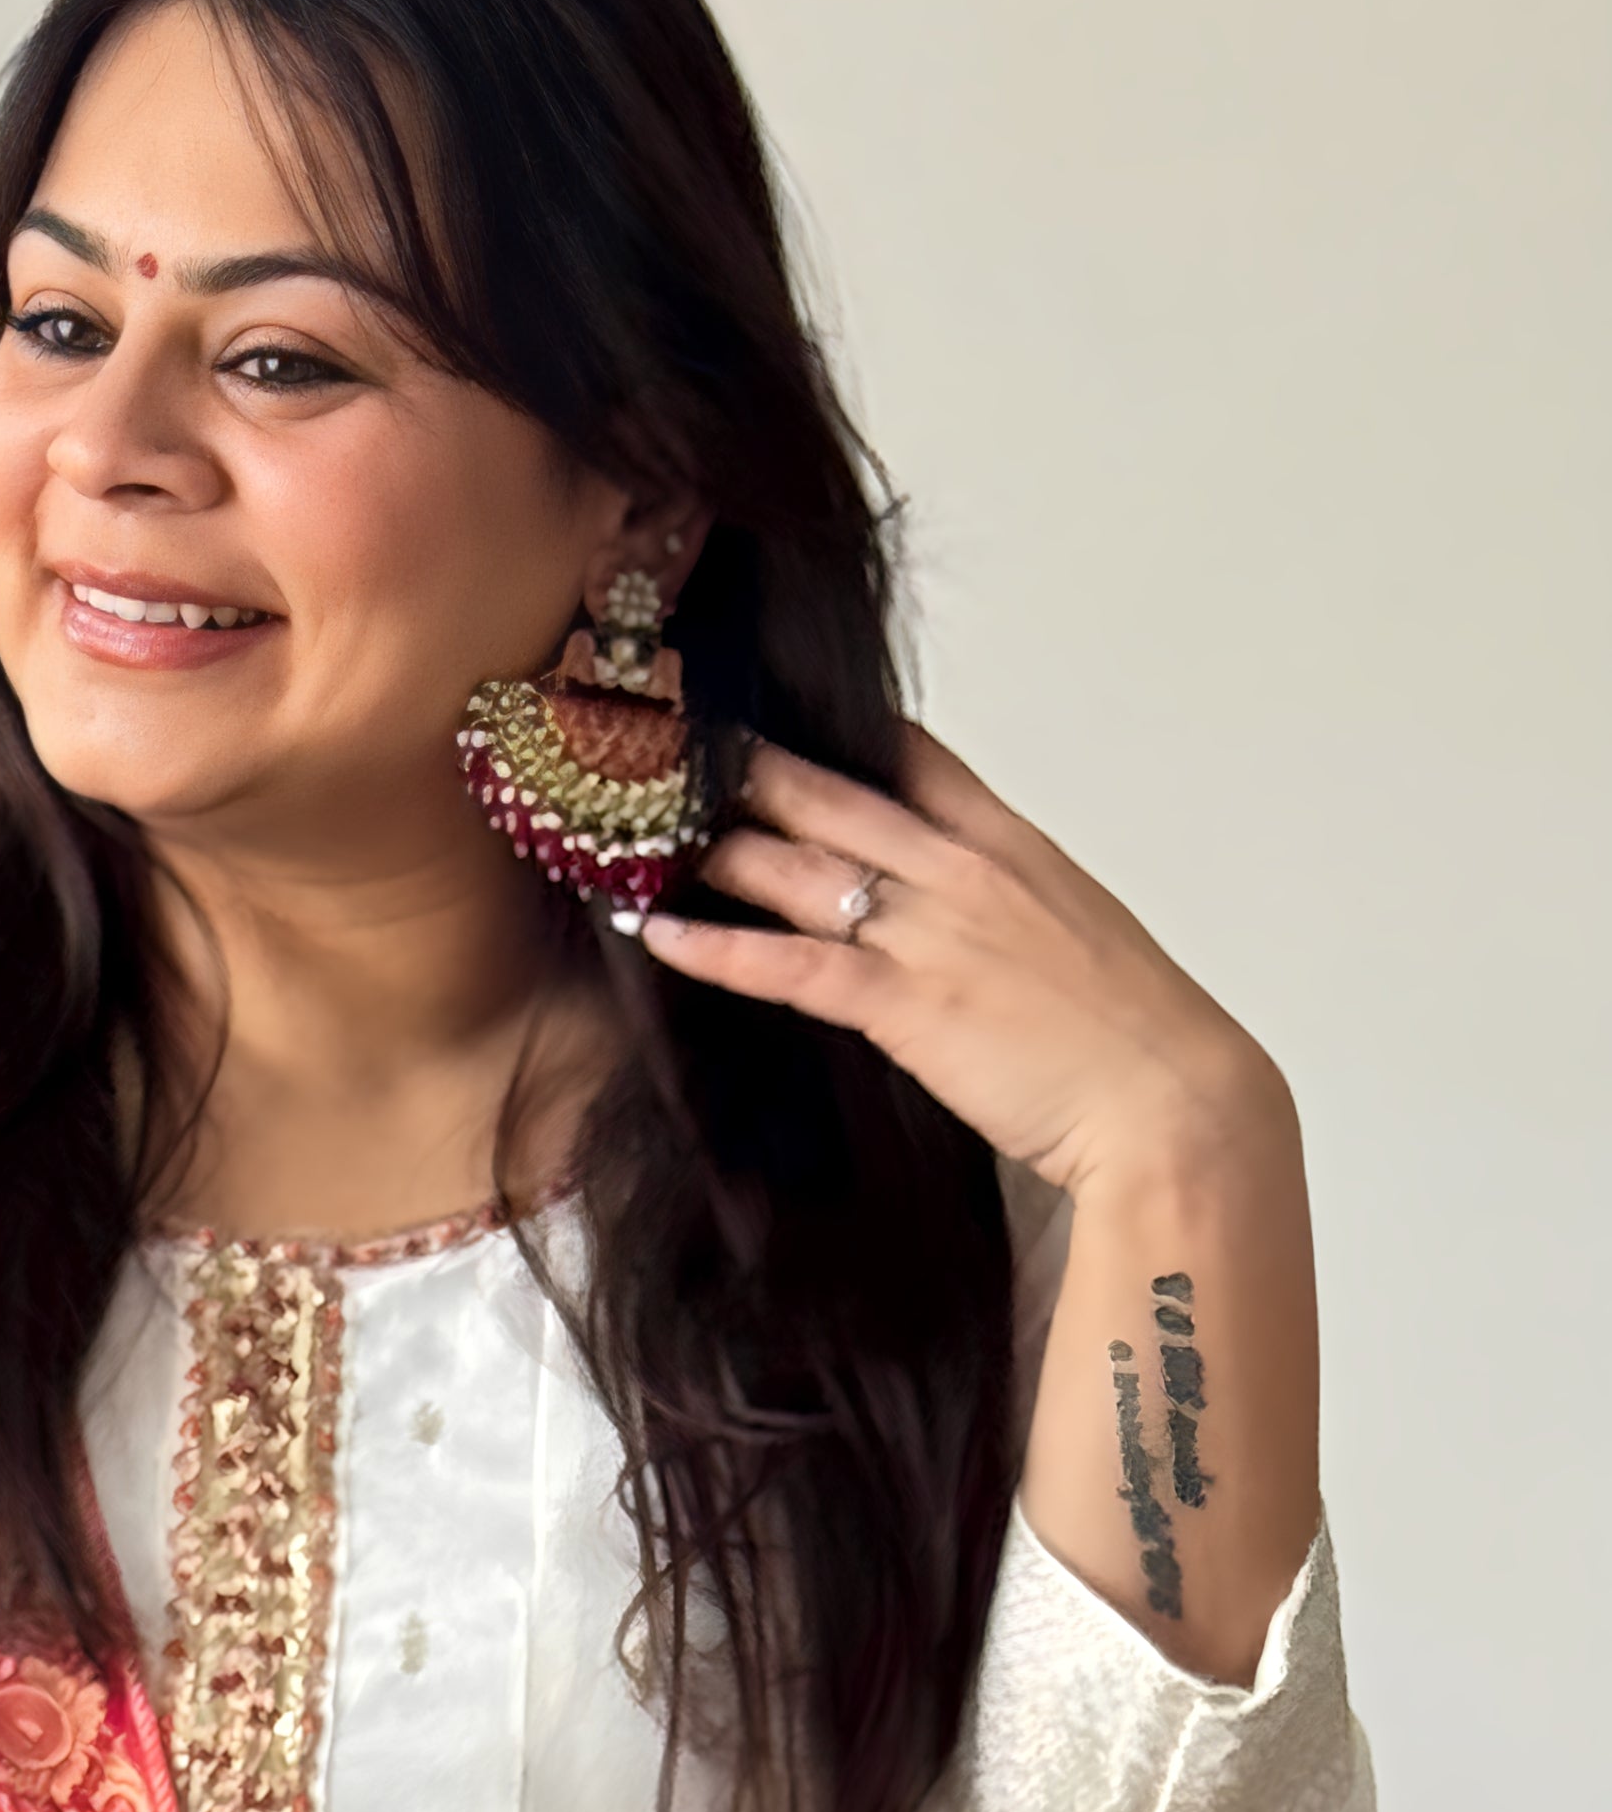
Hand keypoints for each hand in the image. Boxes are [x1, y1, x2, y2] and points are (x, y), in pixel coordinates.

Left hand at [644, 725, 1289, 1197]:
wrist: (1173, 1100)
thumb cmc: (1132, 1036)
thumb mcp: (1073, 939)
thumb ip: (1007, 911)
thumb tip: (961, 922)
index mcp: (1008, 846)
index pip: (910, 758)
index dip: (833, 731)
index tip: (769, 712)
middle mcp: (960, 871)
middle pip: (829, 795)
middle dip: (744, 769)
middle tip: (669, 748)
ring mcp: (930, 932)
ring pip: (796, 866)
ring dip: (711, 846)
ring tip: (638, 831)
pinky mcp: (904, 1001)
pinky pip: (789, 964)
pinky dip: (718, 947)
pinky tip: (660, 934)